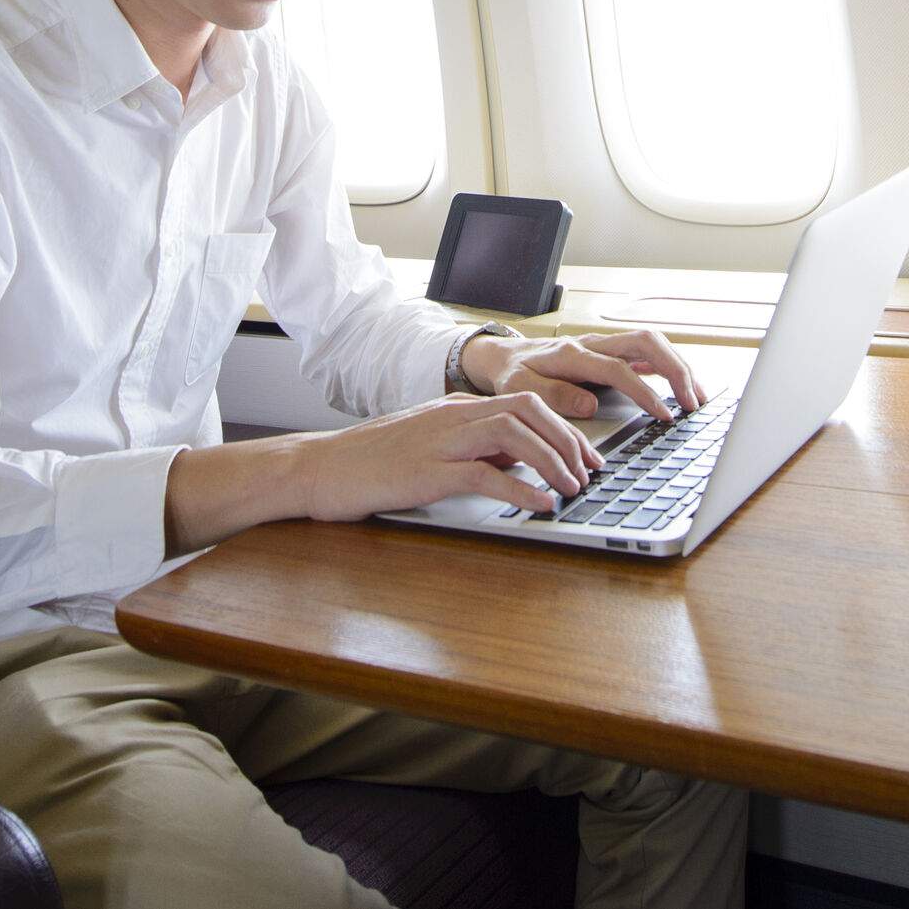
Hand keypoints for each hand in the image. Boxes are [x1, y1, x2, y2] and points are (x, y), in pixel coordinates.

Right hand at [300, 391, 608, 521]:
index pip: (525, 403)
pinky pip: (484, 475)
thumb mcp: (431, 448)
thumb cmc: (371, 462)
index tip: (586, 458)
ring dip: (551, 461)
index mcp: (457, 409)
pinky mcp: (427, 471)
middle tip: (589, 473)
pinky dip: (520, 490)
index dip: (564, 429)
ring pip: (513, 434)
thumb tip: (517, 464)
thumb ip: (474, 451)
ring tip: (572, 489)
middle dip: (568, 440)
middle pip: (528, 410)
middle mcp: (454, 416)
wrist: (319, 468)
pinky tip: (540, 505)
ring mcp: (441, 441)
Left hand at [470, 327, 703, 422]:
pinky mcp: (610, 352)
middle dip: (675, 370)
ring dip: (678, 366)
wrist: (505, 357)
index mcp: (573, 355)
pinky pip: (646, 352)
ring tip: (698, 397)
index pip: (618, 369)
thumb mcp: (520, 390)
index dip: (644, 391)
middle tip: (692, 403)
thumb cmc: (514, 375)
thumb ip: (553, 396)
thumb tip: (590, 404)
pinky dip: (669, 366)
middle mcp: (593, 344)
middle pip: (645, 343)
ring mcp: (604, 346)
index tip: (664, 414)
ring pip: (651, 343)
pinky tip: (683, 387)